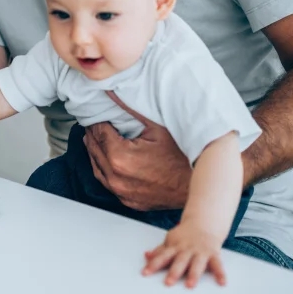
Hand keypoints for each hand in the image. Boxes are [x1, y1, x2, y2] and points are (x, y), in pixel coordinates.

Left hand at [84, 96, 190, 210]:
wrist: (198, 185)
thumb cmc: (183, 157)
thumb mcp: (156, 127)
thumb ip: (130, 109)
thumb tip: (113, 93)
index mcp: (120, 158)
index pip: (98, 133)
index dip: (96, 121)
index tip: (97, 113)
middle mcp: (117, 177)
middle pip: (94, 149)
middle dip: (94, 134)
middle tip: (95, 122)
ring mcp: (122, 192)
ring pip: (97, 168)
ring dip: (95, 151)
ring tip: (97, 138)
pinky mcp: (128, 200)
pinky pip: (107, 183)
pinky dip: (104, 169)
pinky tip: (106, 159)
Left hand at [142, 222, 226, 287]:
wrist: (204, 223)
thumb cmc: (185, 235)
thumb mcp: (171, 240)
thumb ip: (160, 250)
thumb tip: (146, 256)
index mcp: (175, 246)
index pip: (162, 256)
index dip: (153, 264)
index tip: (145, 273)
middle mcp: (187, 249)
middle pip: (179, 261)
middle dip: (174, 272)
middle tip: (168, 283)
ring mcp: (200, 251)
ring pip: (196, 264)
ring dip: (193, 274)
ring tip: (190, 285)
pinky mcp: (213, 253)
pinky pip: (217, 264)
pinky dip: (220, 273)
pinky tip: (222, 282)